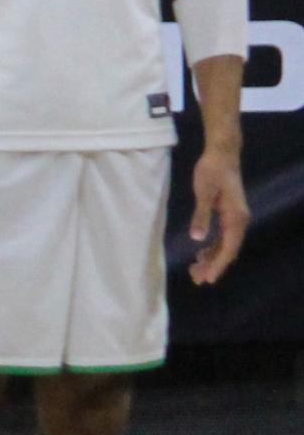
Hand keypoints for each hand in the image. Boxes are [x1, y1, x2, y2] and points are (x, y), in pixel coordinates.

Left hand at [188, 147, 249, 284]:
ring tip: (195, 271)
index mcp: (235, 217)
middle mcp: (240, 220)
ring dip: (212, 258)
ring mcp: (236, 217)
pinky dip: (213, 248)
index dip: (218, 265)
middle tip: (196, 279)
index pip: (229, 248)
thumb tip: (197, 239)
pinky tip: (201, 254)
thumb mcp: (204, 193)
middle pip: (228, 250)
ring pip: (226, 245)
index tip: (207, 278)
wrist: (222, 154)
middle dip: (214, 266)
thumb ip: (201, 215)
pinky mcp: (229, 214)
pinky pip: (223, 237)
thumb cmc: (212, 171)